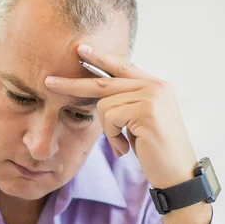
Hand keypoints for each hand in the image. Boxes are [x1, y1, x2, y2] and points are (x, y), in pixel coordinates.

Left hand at [45, 44, 197, 189]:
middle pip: (104, 80)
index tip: (80, 50)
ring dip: (108, 131)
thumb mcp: (140, 122)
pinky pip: (110, 119)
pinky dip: (112, 138)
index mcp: (156, 85)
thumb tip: (100, 95)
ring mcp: (152, 96)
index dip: (100, 58)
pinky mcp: (146, 110)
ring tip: (122, 145)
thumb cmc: (156, 151)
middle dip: (73, 85)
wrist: (177, 174)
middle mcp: (155, 85)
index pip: (122, 66)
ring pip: (104, 105)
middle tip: (48, 82)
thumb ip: (127, 103)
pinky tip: (125, 149)